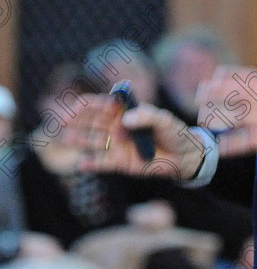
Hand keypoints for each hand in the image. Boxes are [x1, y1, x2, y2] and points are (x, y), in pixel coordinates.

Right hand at [61, 94, 208, 180]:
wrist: (183, 156)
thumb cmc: (175, 132)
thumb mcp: (165, 120)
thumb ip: (147, 116)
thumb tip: (125, 120)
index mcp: (126, 111)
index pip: (104, 104)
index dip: (91, 103)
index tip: (79, 105)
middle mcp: (118, 126)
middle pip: (93, 121)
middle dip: (77, 119)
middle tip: (62, 120)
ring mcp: (117, 144)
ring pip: (93, 140)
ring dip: (79, 138)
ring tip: (66, 137)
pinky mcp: (119, 162)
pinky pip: (101, 162)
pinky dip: (90, 163)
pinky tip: (80, 164)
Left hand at [196, 66, 256, 180]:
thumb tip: (244, 94)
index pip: (253, 76)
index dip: (231, 74)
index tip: (214, 75)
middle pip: (242, 91)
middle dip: (218, 91)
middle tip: (199, 95)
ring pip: (242, 114)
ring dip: (220, 116)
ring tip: (204, 120)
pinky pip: (249, 140)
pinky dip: (232, 143)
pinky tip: (221, 147)